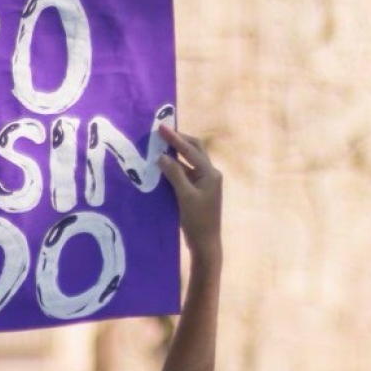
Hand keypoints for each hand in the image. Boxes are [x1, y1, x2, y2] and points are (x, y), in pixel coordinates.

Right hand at [158, 125, 221, 261]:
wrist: (205, 243)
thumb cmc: (197, 221)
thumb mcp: (184, 196)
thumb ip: (174, 174)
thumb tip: (162, 156)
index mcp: (210, 173)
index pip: (190, 150)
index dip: (175, 138)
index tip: (161, 127)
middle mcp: (210, 174)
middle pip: (194, 150)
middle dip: (179, 140)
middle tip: (162, 132)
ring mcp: (205, 183)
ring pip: (190, 162)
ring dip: (176, 153)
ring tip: (160, 145)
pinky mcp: (198, 191)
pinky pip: (186, 173)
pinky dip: (175, 168)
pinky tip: (163, 166)